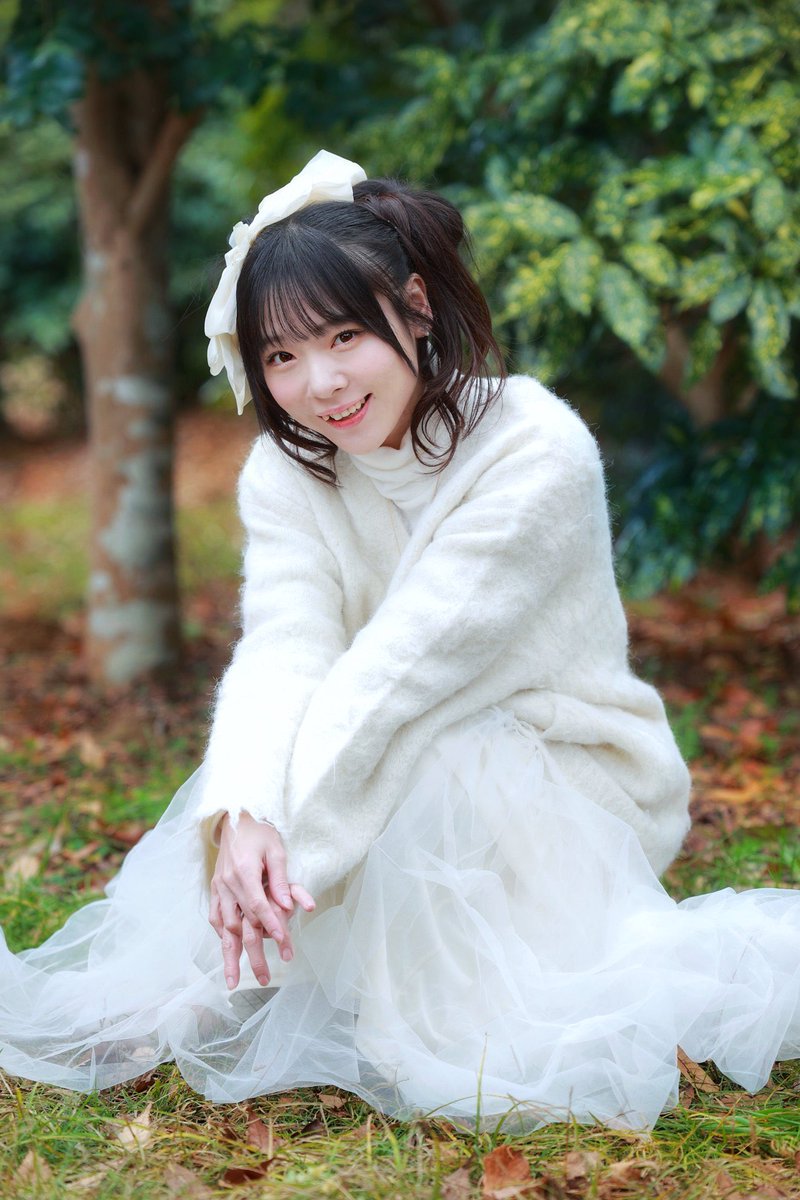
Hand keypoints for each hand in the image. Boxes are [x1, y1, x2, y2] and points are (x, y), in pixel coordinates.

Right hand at [208, 812, 314, 989]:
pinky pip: (216, 917)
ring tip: (233, 980)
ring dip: (229, 954)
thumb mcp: (276, 849)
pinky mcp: (214, 887)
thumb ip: (280, 879)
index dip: (272, 928)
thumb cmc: (260, 831)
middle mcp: (228, 883)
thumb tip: (290, 907)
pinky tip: (227, 949)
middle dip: (251, 955)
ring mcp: (218, 886)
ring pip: (223, 927)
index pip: (259, 907)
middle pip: (240, 926)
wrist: (235, 816)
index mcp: (244, 872)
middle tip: (263, 979)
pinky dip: (221, 935)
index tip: (284, 946)